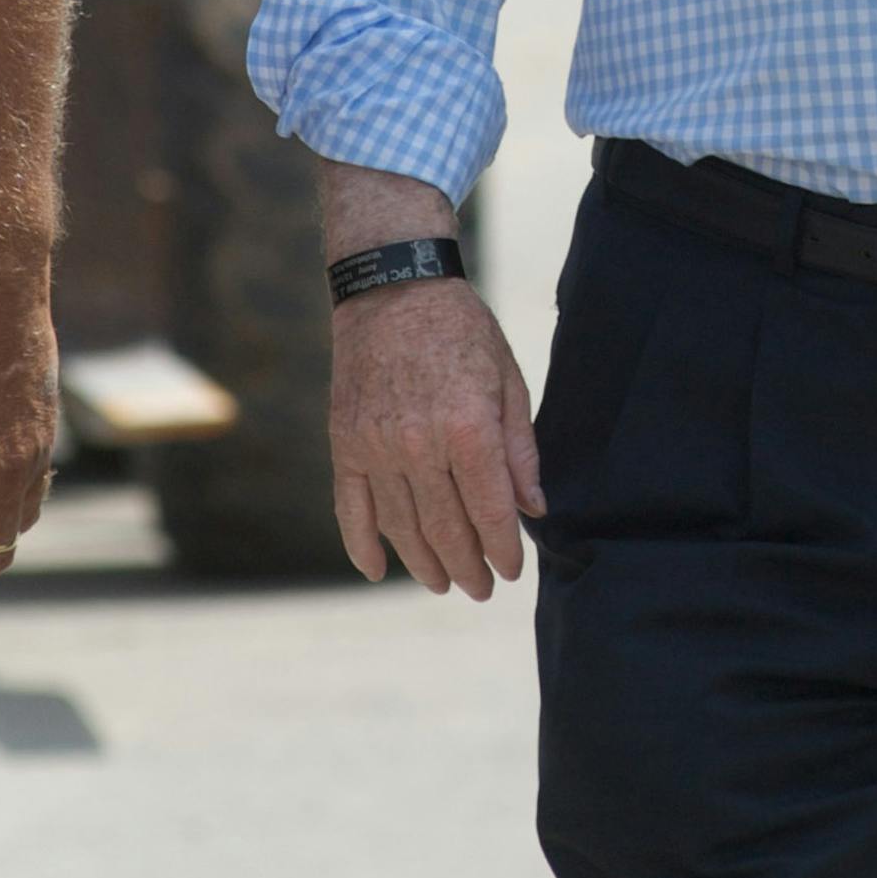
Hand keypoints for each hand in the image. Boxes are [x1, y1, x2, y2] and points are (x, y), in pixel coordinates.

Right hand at [330, 277, 543, 598]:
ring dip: (423, 563)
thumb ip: (520, 449)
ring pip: (401, 527)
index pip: (489, 511)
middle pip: (445, 528)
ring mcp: (375, 447)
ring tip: (443, 583)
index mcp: (467, 427)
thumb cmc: (461, 331)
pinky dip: (362, 545)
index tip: (512, 571)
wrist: (393, 288)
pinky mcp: (344, 443)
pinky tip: (377, 572)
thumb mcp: (507, 379)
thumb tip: (532, 508)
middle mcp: (418, 444)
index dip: (503, 549)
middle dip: (468, 566)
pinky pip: (350, 508)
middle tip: (482, 589)